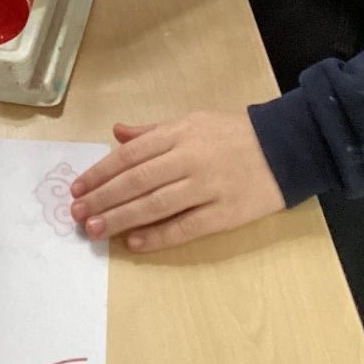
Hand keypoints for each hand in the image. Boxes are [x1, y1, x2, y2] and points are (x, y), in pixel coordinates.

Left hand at [69, 112, 285, 252]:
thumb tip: (116, 133)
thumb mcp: (192, 121)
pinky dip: (158, 236)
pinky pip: (186, 227)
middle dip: (103, 198)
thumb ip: (153, 131)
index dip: (101, 172)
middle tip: (78, 215)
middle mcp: (190, 158)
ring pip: (156, 204)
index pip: (130, 155)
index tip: (78, 189)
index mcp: (179, 133)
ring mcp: (208, 186)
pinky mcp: (225, 213)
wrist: (286, 147)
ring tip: (95, 230)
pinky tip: (134, 243)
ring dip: (121, 218)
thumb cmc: (234, 134)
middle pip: (137, 180)